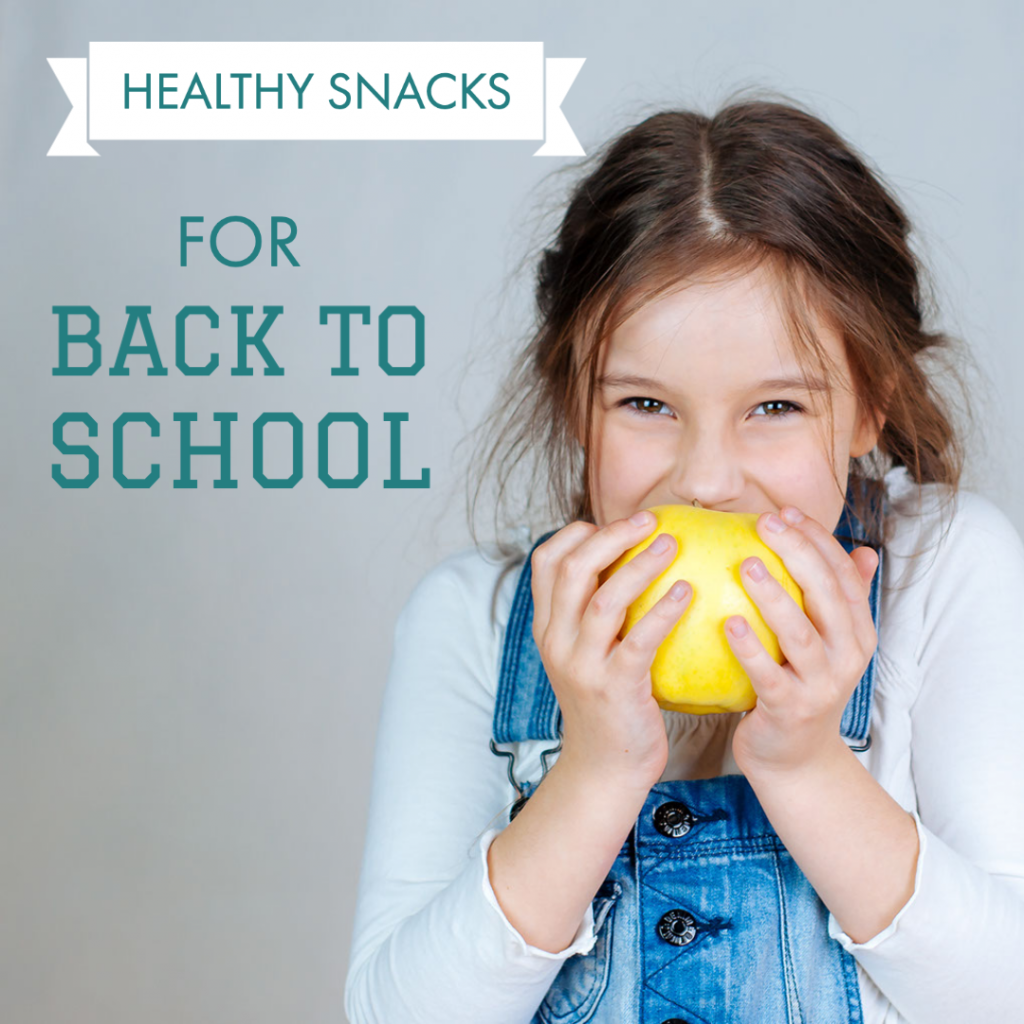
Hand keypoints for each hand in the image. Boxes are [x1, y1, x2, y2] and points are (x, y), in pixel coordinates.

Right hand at [530, 512, 693, 789]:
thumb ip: (597, 614)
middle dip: (612, 536)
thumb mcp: (587, 654)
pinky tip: (687, 592)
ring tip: (672, 544)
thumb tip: (636, 562)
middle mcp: (556, 641)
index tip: (614, 523)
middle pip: (572, 569)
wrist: (604, 768)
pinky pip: (639, 640)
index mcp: (548, 627)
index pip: (545, 561)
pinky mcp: (613, 688)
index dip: (576, 533)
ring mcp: (581, 665)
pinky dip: (663, 610)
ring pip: (603, 600)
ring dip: (639, 566)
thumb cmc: (608, 703)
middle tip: (651, 520)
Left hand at [728, 505, 880, 776]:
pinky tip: (727, 623)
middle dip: (799, 553)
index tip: (785, 511)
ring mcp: (822, 685)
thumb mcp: (828, 645)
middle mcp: (848, 656)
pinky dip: (750, 648)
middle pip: (828, 595)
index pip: (844, 575)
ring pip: (801, 633)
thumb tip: (864, 550)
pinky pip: (768, 674)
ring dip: (774, 596)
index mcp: (857, 633)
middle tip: (765, 523)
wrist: (796, 760)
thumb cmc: (801, 688)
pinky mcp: (791, 709)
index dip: (818, 539)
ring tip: (747, 565)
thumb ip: (841, 601)